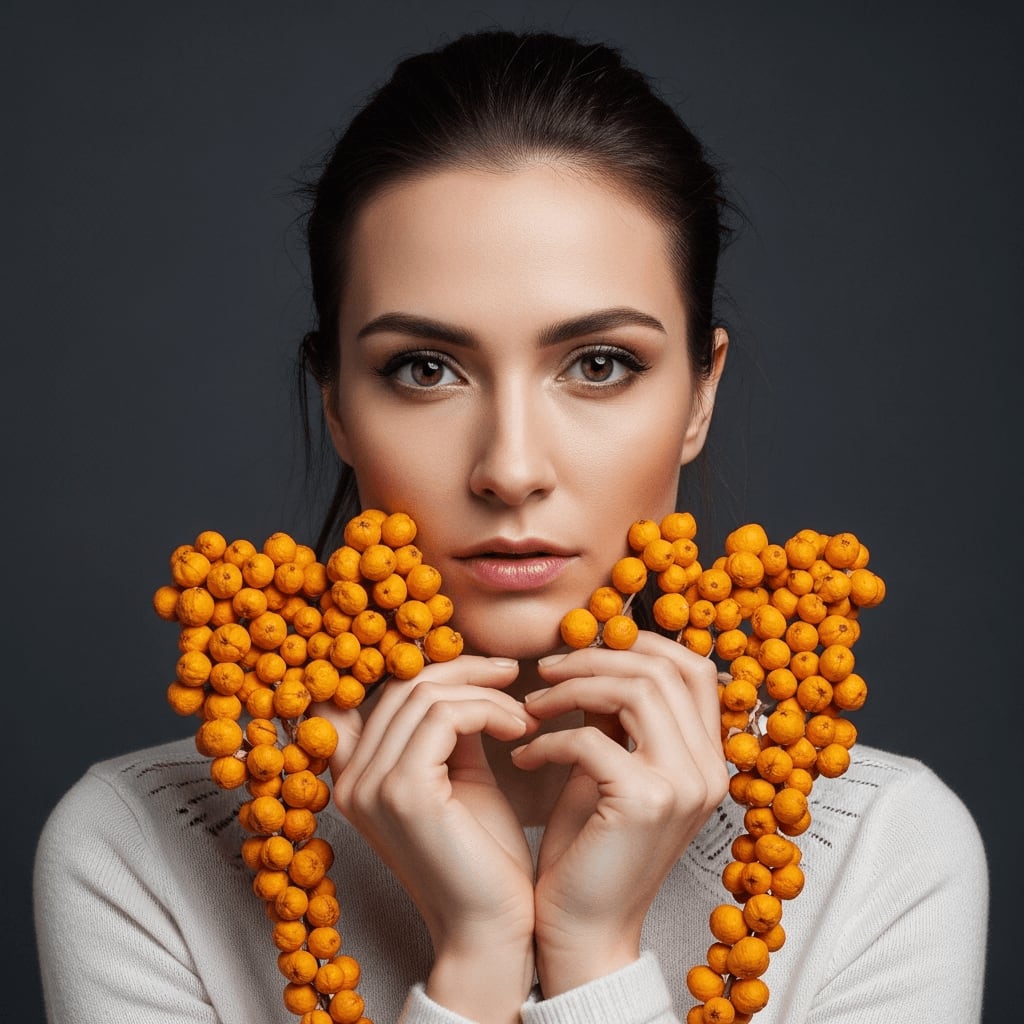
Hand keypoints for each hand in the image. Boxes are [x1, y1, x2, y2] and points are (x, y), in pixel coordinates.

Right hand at [322, 656, 537, 1022]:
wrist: (493, 927)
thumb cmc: (484, 857)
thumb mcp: (462, 778)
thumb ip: (453, 731)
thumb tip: (472, 677)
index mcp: (357, 775)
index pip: (378, 691)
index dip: (426, 666)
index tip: (480, 667)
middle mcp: (351, 779)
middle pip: (404, 684)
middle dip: (467, 670)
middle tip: (511, 674)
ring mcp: (371, 786)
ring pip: (426, 693)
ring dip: (486, 693)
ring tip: (522, 716)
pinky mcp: (404, 792)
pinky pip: (446, 716)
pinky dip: (490, 711)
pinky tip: (519, 730)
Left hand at [511, 631, 727, 995]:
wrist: (585, 931)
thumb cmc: (591, 850)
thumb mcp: (609, 769)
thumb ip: (615, 718)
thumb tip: (595, 660)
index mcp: (707, 759)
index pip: (694, 668)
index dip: (642, 642)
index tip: (587, 642)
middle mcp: (708, 770)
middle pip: (663, 670)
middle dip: (595, 658)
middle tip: (545, 669)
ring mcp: (684, 785)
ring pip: (634, 690)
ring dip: (571, 688)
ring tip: (531, 706)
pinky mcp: (646, 802)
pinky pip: (591, 738)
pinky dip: (549, 739)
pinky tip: (525, 756)